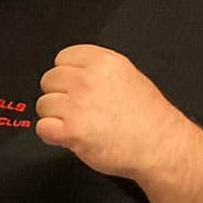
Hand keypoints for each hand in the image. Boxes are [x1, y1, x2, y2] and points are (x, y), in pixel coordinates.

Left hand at [36, 45, 191, 179]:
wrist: (160, 145)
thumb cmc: (149, 117)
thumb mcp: (127, 76)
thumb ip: (98, 71)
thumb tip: (73, 73)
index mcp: (103, 62)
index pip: (63, 57)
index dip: (66, 74)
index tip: (75, 87)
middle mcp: (88, 79)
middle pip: (49, 80)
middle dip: (59, 95)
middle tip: (77, 110)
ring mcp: (78, 105)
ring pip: (43, 104)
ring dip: (54, 117)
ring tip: (78, 124)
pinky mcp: (71, 130)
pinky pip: (42, 127)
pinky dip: (51, 134)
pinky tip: (67, 136)